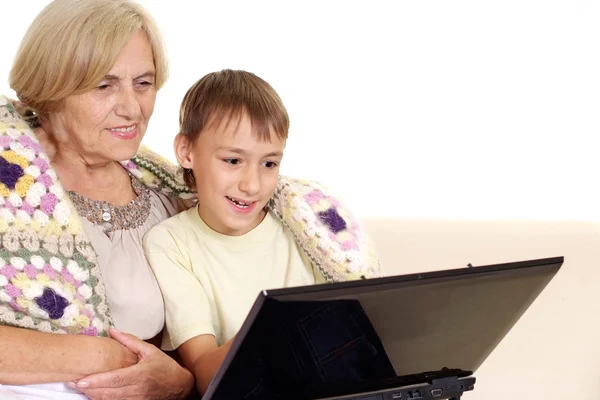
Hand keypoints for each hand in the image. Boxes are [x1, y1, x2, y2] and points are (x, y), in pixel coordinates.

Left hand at [71, 328, 193, 399]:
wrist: (178, 386)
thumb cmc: (164, 366)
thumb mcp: (150, 350)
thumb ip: (130, 341)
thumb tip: (112, 331)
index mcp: (140, 374)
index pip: (115, 379)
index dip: (97, 381)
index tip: (80, 380)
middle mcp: (137, 389)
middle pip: (108, 393)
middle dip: (88, 390)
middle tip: (72, 383)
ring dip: (93, 397)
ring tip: (79, 389)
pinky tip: (94, 395)